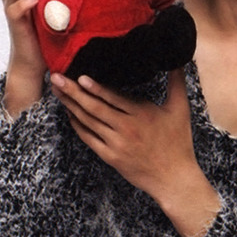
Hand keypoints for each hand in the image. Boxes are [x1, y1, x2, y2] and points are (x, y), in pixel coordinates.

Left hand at [50, 69, 220, 236]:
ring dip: (70, 105)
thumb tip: (180, 59)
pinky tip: (69, 113)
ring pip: (88, 122)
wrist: (173, 178)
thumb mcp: (181, 109)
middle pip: (95, 108)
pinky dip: (77, 125)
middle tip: (56, 78)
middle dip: (73, 92)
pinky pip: (88, 138)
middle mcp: (126, 128)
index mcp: (142, 114)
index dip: (96, 87)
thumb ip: (177, 81)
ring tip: (57, 91)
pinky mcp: (110, 157)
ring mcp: (116, 144)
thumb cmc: (179, 142)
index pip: (114, 97)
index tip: (80, 77)